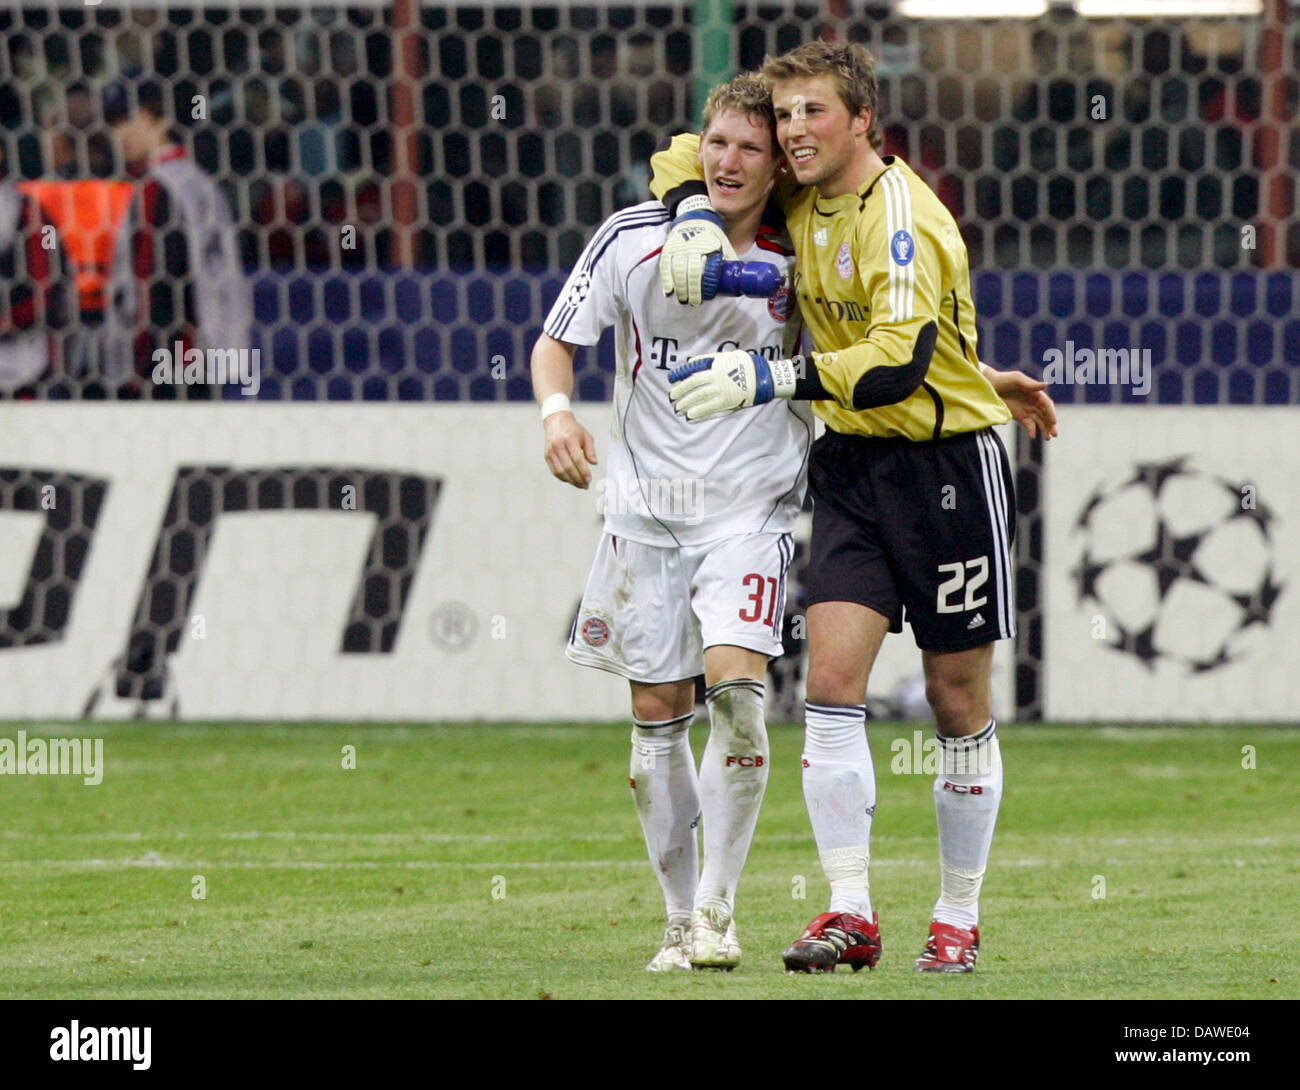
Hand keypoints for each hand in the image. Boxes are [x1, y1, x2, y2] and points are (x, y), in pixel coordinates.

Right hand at [543, 411, 597, 487]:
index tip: (589, 480)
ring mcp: (551, 451)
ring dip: (571, 481)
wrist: (556, 421)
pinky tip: (571, 480)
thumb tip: (594, 463)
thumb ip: (590, 450)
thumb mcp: (586, 436)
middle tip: (586, 485)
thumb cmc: (573, 429)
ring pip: (560, 471)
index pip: (577, 459)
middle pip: (568, 467)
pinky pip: (554, 471)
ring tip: (580, 485)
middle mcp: (558, 445)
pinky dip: (563, 478)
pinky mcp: (547, 456)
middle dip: (578, 479)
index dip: (584, 471)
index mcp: (570, 439)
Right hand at [659, 208, 736, 304]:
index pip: (700, 270)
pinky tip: (668, 292)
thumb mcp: (723, 243)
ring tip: (683, 300)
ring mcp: (678, 247)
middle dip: (690, 290)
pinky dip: (666, 280)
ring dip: (679, 288)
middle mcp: (690, 247)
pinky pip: (665, 266)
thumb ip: (728, 259)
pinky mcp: (669, 249)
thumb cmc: (712, 235)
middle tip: (693, 302)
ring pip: (676, 271)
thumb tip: (738, 278)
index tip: (703, 298)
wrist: (695, 217)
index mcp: (706, 246)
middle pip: (688, 272)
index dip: (700, 286)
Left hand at [669, 350, 796, 421]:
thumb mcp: (726, 356)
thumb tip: (691, 363)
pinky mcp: (728, 403)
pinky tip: (690, 416)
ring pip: (700, 400)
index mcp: (715, 368)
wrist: (763, 377)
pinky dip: (699, 413)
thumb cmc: (744, 364)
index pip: (693, 375)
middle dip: (681, 394)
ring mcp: (722, 393)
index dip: (680, 379)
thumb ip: (708, 360)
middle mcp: (716, 381)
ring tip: (678, 409)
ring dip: (687, 405)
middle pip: (694, 389)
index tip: (670, 381)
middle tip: (672, 398)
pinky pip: (710, 409)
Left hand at [983, 365, 1057, 440]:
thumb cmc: (1003, 379)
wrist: (989, 386)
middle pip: (1046, 414)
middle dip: (1051, 424)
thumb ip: (1031, 384)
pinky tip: (1032, 436)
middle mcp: (1034, 402)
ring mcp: (1027, 409)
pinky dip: (1032, 430)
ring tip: (1048, 438)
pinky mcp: (1020, 416)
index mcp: (1035, 393)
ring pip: (1039, 421)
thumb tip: (1047, 384)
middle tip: (1055, 434)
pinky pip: (1029, 424)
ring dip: (1045, 429)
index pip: (1046, 404)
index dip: (1051, 413)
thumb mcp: (1017, 379)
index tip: (1054, 422)